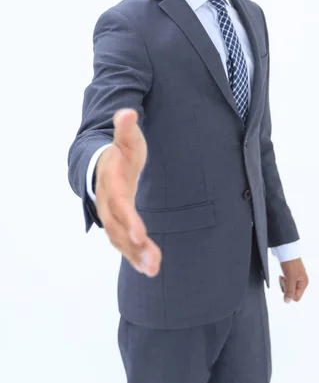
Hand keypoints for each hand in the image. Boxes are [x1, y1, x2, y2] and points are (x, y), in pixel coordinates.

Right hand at [95, 108, 161, 277]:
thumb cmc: (119, 151)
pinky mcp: (118, 224)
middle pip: (118, 227)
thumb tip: (127, 113)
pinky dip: (135, 256)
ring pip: (120, 239)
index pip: (118, 202)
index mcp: (111, 181)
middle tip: (152, 262)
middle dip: (134, 246)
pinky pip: (123, 243)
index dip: (128, 218)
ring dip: (135, 255)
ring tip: (153, 269)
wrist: (101, 164)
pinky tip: (150, 269)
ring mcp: (111, 215)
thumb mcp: (126, 138)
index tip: (141, 234)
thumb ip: (125, 129)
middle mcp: (107, 202)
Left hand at [279, 258, 308, 302]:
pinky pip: (286, 283)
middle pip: (291, 293)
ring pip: (288, 288)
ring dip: (284, 283)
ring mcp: (295, 278)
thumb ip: (289, 290)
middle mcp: (301, 281)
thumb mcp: (290, 278)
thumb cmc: (290, 262)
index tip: (287, 284)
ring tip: (283, 276)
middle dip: (286, 287)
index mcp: (304, 283)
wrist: (286, 251)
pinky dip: (283, 280)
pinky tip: (282, 275)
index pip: (296, 297)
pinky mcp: (290, 275)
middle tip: (285, 279)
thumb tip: (287, 301)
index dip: (289, 293)